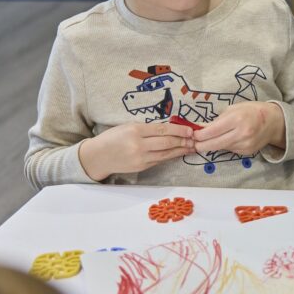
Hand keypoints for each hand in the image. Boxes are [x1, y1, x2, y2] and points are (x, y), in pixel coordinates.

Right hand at [79, 122, 194, 180]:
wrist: (98, 156)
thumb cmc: (113, 137)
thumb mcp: (128, 126)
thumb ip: (148, 128)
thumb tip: (170, 129)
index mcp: (135, 130)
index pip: (162, 129)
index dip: (179, 130)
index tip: (190, 130)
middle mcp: (139, 145)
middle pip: (167, 142)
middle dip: (184, 141)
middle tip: (195, 139)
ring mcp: (141, 158)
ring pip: (166, 153)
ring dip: (181, 150)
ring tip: (192, 147)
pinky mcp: (142, 167)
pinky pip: (160, 160)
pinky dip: (171, 156)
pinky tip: (179, 153)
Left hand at [193, 102, 284, 154]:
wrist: (273, 122)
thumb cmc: (252, 110)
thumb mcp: (233, 109)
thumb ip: (217, 120)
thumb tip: (199, 128)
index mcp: (237, 119)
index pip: (211, 131)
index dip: (198, 135)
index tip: (193, 134)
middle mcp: (242, 134)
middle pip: (213, 144)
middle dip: (200, 145)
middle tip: (193, 143)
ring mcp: (245, 145)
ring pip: (220, 148)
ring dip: (212, 145)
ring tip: (210, 138)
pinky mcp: (247, 152)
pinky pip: (229, 150)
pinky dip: (225, 145)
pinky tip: (228, 139)